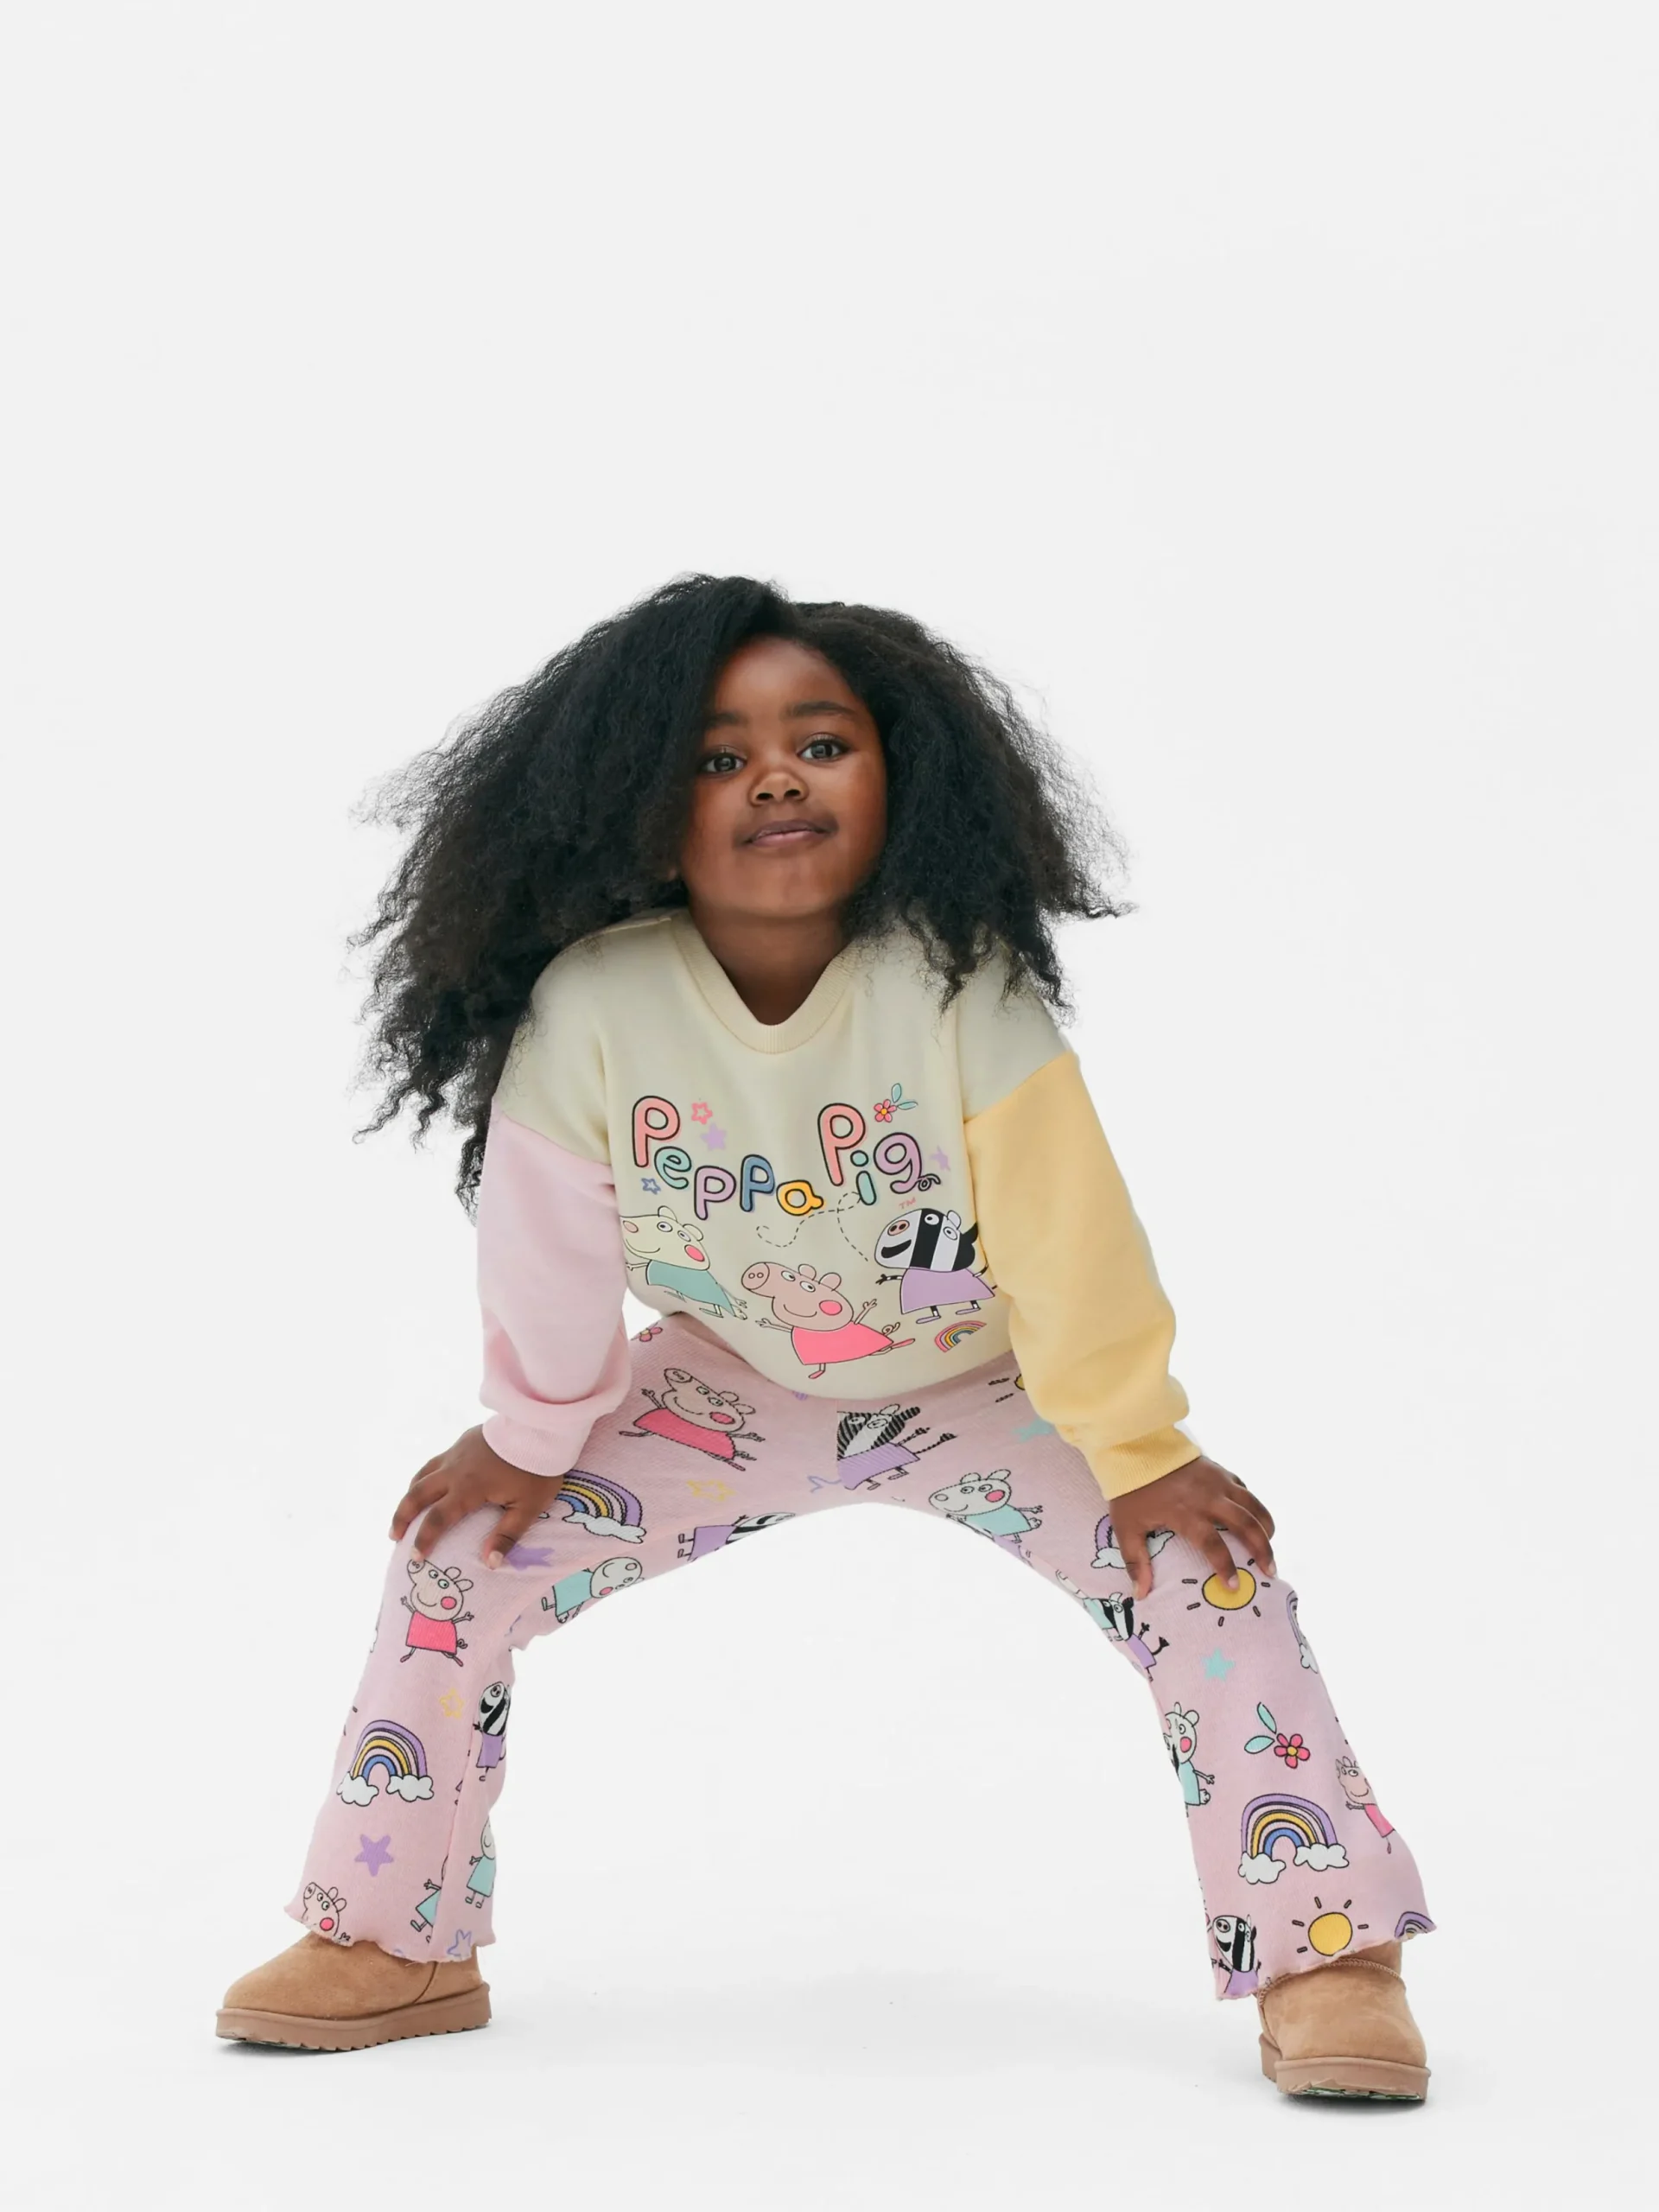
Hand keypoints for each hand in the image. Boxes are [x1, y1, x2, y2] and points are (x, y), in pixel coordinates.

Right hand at [388, 1424, 569, 1569]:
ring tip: (404, 1513)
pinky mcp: (462, 1442)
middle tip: (393, 1536)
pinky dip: (423, 1477)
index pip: (437, 1519)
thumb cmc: (537, 1469)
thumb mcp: (529, 1507)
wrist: (540, 1425)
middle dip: (401, 1517)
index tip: (415, 1558)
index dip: (423, 1540)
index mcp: (468, 1488)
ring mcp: (455, 1453)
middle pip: (416, 1494)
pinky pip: (434, 1462)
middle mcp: (454, 1470)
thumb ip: (507, 1535)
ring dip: (409, 1495)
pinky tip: (427, 1484)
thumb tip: (489, 1563)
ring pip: (422, 1475)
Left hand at [1109, 1454, 1275, 1601]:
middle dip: (1262, 1550)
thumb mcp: (1126, 1527)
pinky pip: (1245, 1490)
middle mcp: (1208, 1498)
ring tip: (1271, 1546)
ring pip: (1253, 1506)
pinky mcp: (1220, 1470)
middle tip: (1270, 1571)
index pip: (1213, 1545)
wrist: (1137, 1447)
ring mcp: (1218, 1482)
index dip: (1226, 1566)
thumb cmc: (1131, 1491)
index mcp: (1186, 1514)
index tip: (1234, 1586)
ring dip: (1266, 1527)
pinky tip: (1257, 1520)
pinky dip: (1255, 1507)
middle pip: (1245, 1525)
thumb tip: (1141, 1594)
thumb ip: (1135, 1561)